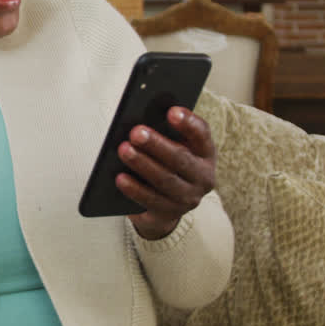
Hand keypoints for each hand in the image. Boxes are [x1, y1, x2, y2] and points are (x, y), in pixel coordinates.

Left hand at [115, 107, 217, 239]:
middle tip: (136, 132)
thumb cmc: (167, 165)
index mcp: (205, 153)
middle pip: (180, 159)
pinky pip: (151, 201)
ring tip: (123, 150)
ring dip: (143, 164)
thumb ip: (164, 132)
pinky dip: (135, 189)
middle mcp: (203, 178)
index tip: (171, 111)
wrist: (166, 205)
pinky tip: (119, 178)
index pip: (202, 135)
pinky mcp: (170, 214)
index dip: (188, 123)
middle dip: (157, 144)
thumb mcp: (172, 147)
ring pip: (165, 180)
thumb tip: (143, 118)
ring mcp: (189, 199)